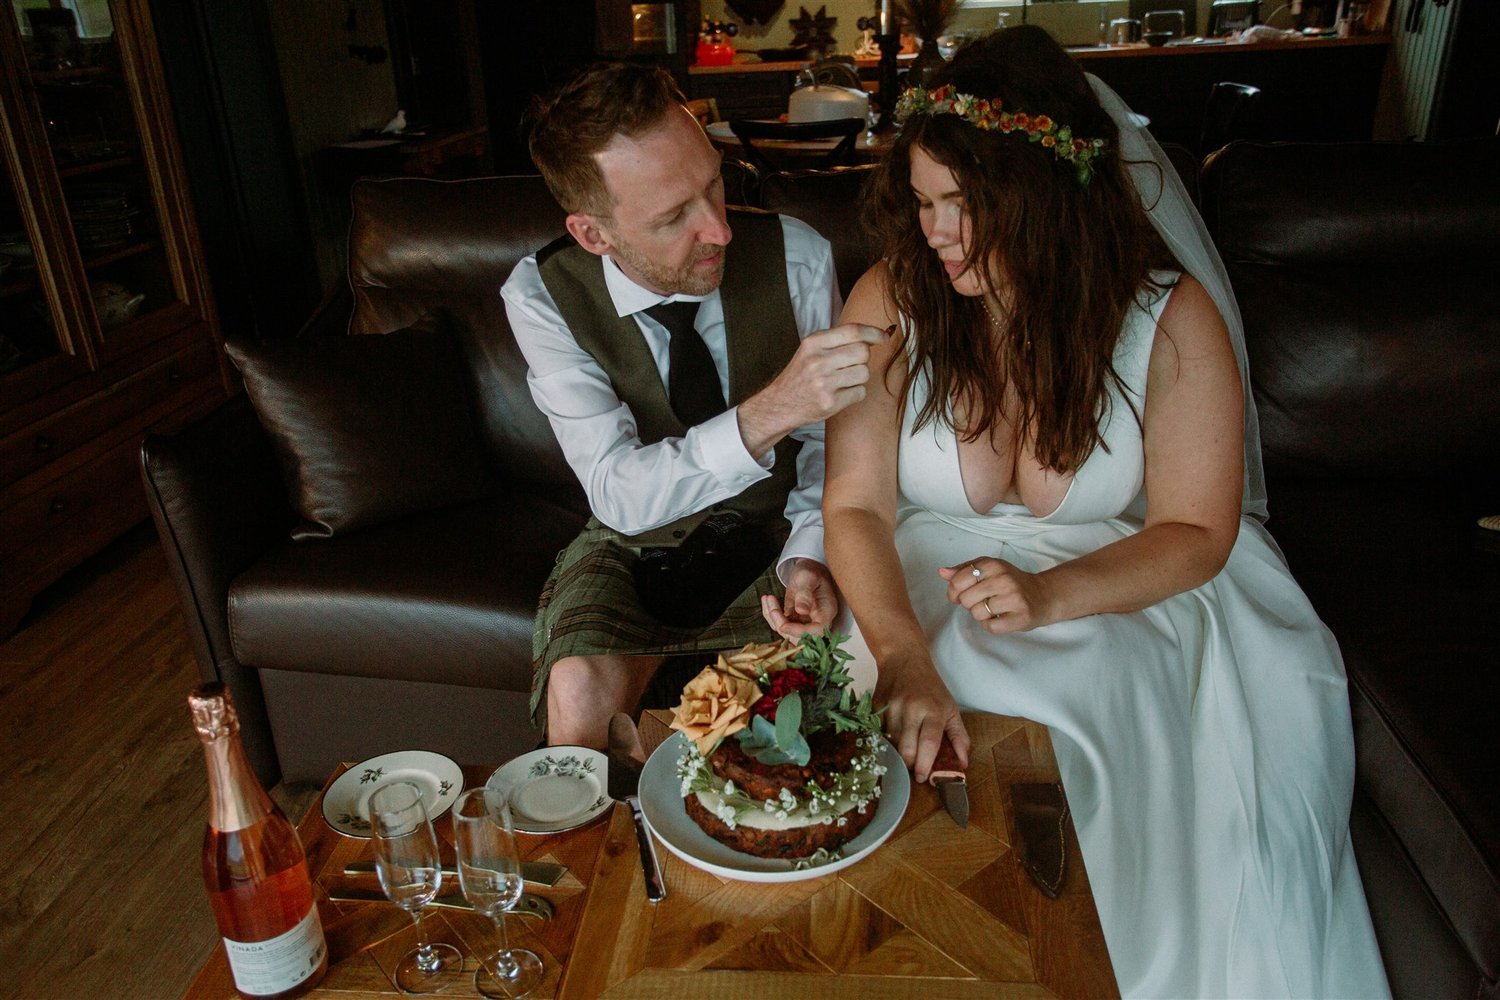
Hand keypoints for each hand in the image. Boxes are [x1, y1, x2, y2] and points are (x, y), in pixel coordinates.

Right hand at [738, 324, 888, 457]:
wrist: (781, 403)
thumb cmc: (801, 373)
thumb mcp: (812, 349)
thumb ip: (838, 340)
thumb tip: (876, 336)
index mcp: (814, 343)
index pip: (853, 331)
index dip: (873, 332)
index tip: (883, 336)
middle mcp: (818, 361)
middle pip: (862, 352)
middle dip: (862, 358)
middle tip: (850, 364)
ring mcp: (824, 383)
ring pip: (864, 373)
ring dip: (859, 377)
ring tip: (842, 380)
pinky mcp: (830, 402)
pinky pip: (860, 392)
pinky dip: (855, 393)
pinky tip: (840, 393)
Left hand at [760, 559, 838, 639]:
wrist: (808, 568)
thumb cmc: (811, 570)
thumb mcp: (807, 578)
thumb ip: (805, 593)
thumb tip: (802, 611)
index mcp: (826, 611)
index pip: (817, 631)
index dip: (799, 632)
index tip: (784, 625)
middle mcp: (817, 620)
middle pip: (800, 636)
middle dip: (782, 625)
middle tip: (772, 609)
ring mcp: (806, 621)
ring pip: (787, 631)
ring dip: (773, 619)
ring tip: (768, 599)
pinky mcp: (795, 620)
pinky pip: (782, 624)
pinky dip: (771, 615)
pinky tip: (767, 600)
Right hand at [875, 650, 969, 782]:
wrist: (904, 659)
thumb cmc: (930, 687)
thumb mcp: (950, 708)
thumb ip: (959, 736)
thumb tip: (963, 763)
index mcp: (933, 710)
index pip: (929, 743)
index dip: (925, 764)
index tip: (924, 778)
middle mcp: (911, 709)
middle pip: (906, 749)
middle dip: (910, 765)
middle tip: (914, 770)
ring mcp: (891, 708)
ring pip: (891, 744)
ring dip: (898, 755)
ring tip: (905, 754)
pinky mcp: (876, 707)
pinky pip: (879, 734)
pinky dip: (886, 742)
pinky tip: (893, 740)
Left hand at [939, 556, 1055, 633]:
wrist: (1044, 595)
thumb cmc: (1011, 582)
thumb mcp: (989, 569)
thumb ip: (964, 570)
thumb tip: (942, 572)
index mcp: (993, 564)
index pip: (958, 580)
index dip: (954, 591)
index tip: (960, 595)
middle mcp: (1004, 579)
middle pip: (966, 599)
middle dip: (970, 604)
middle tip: (983, 601)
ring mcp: (1014, 598)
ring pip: (977, 614)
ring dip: (982, 615)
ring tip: (994, 608)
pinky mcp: (1021, 617)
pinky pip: (990, 627)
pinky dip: (991, 625)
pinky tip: (1001, 617)